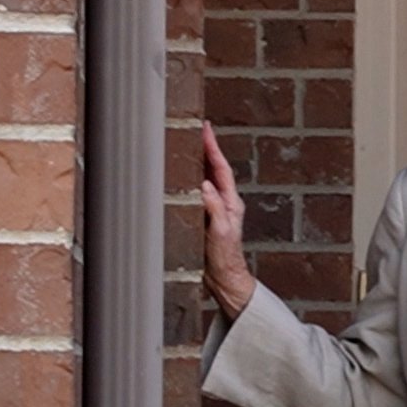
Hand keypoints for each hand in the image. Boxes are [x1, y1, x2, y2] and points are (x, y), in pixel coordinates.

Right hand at [199, 121, 255, 318]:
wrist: (222, 279)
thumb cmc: (224, 258)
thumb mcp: (220, 231)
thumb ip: (214, 208)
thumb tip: (204, 185)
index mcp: (231, 202)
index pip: (220, 168)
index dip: (213, 147)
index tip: (206, 128)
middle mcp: (223, 202)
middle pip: (212, 169)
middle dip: (204, 148)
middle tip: (194, 128)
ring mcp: (212, 210)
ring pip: (202, 179)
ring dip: (194, 162)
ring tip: (184, 144)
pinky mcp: (202, 218)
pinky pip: (193, 193)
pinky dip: (185, 181)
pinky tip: (175, 176)